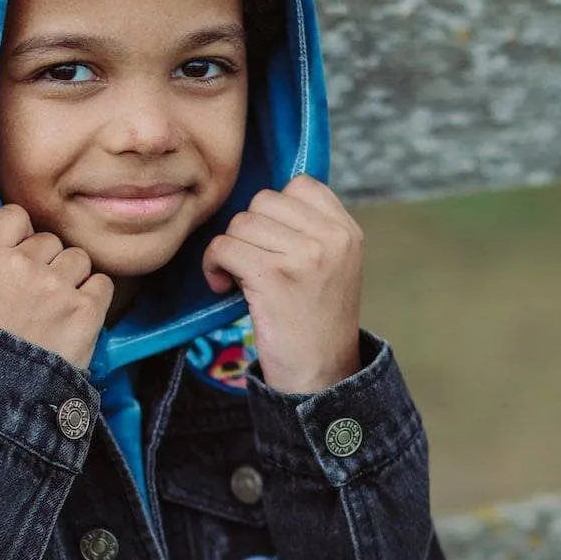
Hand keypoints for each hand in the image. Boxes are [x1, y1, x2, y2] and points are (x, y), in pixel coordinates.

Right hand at [0, 204, 114, 371]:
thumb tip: (21, 245)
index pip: (14, 216)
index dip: (22, 235)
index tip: (23, 255)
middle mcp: (21, 265)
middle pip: (50, 241)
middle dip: (48, 264)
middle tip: (38, 299)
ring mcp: (55, 286)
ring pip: (78, 259)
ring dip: (73, 280)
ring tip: (57, 312)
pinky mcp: (85, 309)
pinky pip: (102, 284)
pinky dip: (94, 299)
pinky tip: (77, 319)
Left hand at [201, 175, 363, 393]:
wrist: (320, 375)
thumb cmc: (316, 323)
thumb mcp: (332, 267)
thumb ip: (310, 230)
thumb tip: (261, 201)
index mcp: (347, 231)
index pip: (301, 184)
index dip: (274, 210)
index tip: (270, 242)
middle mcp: (331, 238)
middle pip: (264, 201)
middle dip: (248, 231)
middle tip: (250, 264)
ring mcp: (304, 255)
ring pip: (241, 223)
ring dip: (229, 250)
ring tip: (238, 278)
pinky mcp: (273, 277)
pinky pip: (224, 247)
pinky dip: (213, 266)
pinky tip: (224, 287)